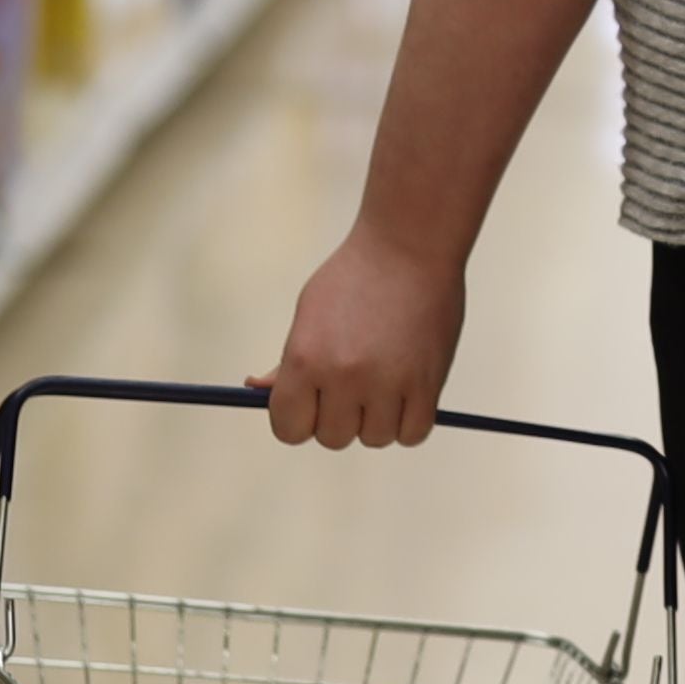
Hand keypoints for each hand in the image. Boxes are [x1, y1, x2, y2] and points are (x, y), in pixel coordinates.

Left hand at [268, 227, 465, 446]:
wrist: (410, 244)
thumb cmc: (353, 277)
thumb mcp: (309, 313)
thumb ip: (288, 361)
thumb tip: (257, 390)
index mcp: (304, 359)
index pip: (289, 429)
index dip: (298, 421)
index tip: (311, 406)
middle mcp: (343, 376)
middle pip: (333, 437)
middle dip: (340, 417)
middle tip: (353, 384)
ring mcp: (387, 383)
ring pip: (375, 438)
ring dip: (378, 419)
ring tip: (384, 381)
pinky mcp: (427, 384)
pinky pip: (413, 434)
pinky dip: (410, 421)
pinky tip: (407, 393)